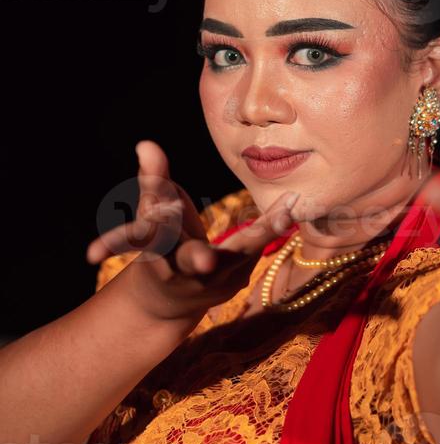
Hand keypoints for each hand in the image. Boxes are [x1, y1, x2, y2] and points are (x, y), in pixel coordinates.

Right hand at [86, 139, 298, 324]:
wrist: (169, 299)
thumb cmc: (160, 241)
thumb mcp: (152, 213)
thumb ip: (153, 179)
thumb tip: (145, 144)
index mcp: (156, 249)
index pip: (154, 233)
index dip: (157, 220)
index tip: (163, 207)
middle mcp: (182, 271)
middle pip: (192, 261)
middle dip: (199, 260)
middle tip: (207, 259)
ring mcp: (211, 282)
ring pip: (238, 253)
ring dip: (262, 231)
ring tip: (286, 207)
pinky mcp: (234, 282)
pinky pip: (255, 251)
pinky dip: (272, 227)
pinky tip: (290, 205)